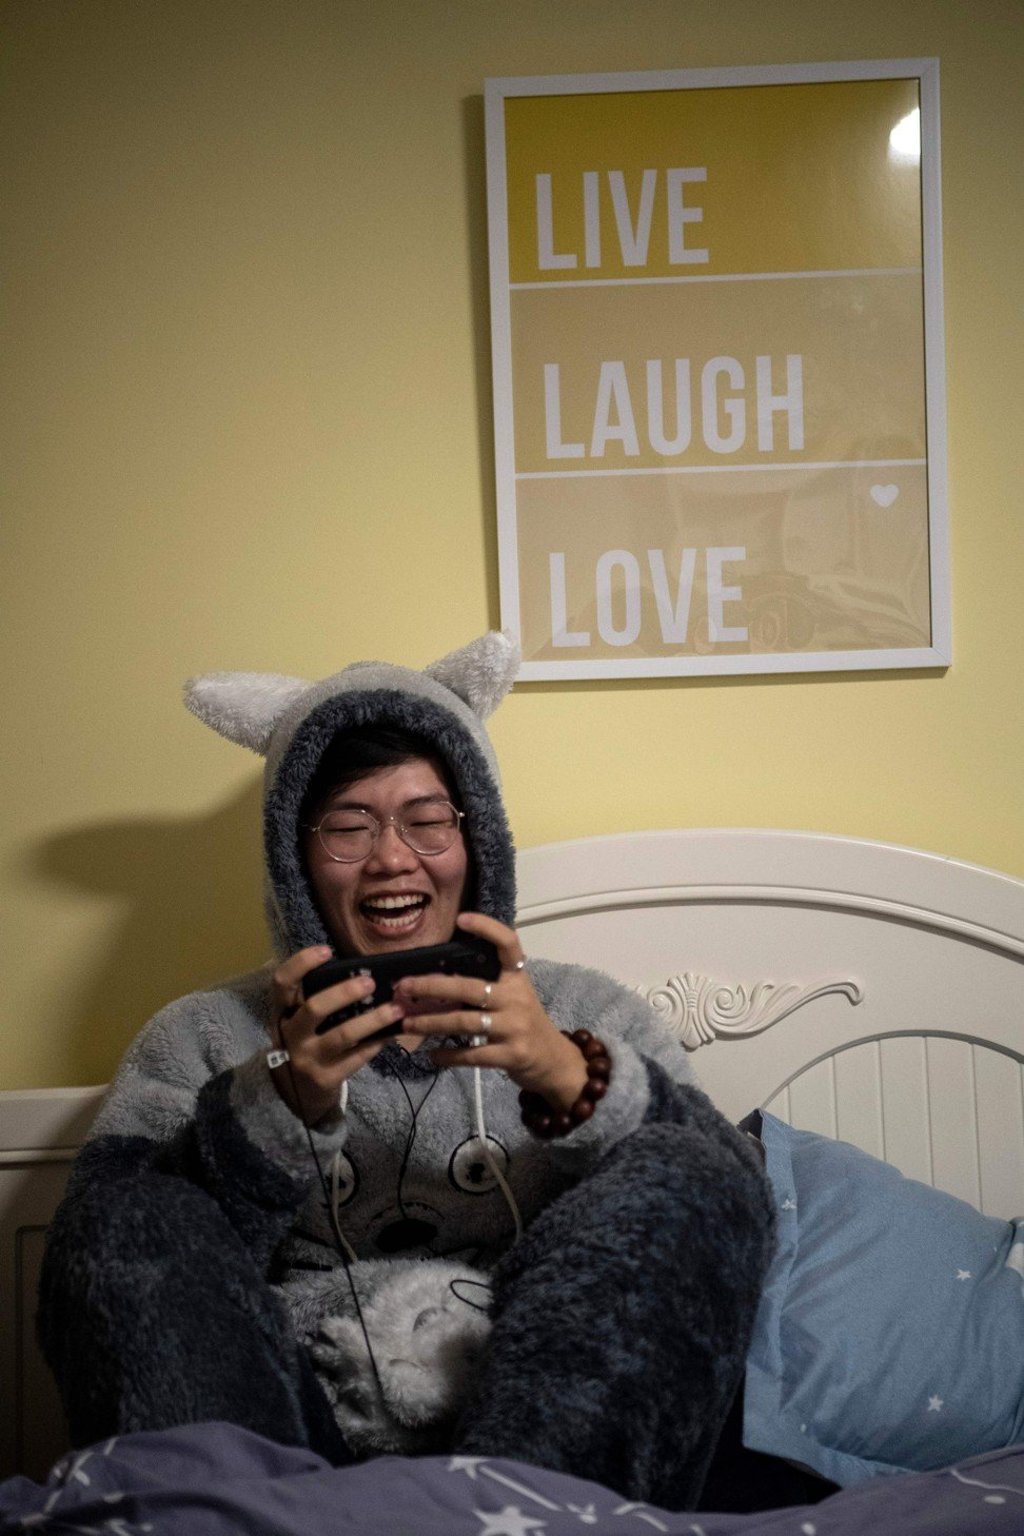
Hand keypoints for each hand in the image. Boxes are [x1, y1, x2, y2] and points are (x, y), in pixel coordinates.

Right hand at [267, 946, 405, 1124]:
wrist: (294, 1094)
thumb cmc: (303, 1043)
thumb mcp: (297, 1021)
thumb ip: (314, 999)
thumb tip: (360, 972)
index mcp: (281, 1013)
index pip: (282, 982)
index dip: (301, 963)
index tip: (327, 950)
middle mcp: (290, 1035)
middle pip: (314, 1008)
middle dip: (344, 993)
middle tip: (370, 982)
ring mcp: (308, 1059)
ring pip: (342, 1035)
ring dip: (372, 1020)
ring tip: (395, 1009)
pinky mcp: (326, 1079)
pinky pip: (356, 1057)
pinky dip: (376, 1043)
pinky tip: (391, 1034)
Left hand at [395, 914, 588, 1111]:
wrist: (553, 1060)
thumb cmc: (524, 1021)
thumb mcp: (513, 995)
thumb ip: (486, 984)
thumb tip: (436, 976)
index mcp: (517, 978)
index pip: (508, 944)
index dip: (487, 928)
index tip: (461, 919)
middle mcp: (517, 998)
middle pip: (469, 988)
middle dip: (431, 986)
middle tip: (403, 987)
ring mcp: (514, 1028)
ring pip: (464, 1022)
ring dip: (430, 1023)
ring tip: (407, 1023)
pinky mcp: (510, 1055)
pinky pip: (472, 1054)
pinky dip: (449, 1055)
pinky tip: (432, 1055)